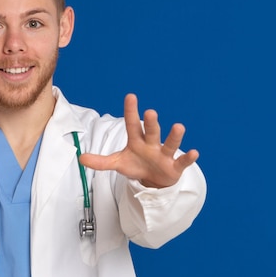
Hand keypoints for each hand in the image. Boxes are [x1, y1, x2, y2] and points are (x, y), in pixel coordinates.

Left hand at [79, 94, 198, 187]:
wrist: (153, 180)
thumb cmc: (136, 165)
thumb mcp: (117, 163)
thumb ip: (101, 161)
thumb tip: (81, 158)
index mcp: (137, 141)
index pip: (132, 124)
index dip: (131, 111)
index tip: (130, 96)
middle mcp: (152, 144)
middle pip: (151, 132)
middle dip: (151, 123)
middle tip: (150, 112)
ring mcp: (164, 155)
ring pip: (170, 143)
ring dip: (174, 136)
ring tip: (178, 126)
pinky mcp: (174, 167)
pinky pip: (182, 162)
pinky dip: (188, 158)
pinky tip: (194, 152)